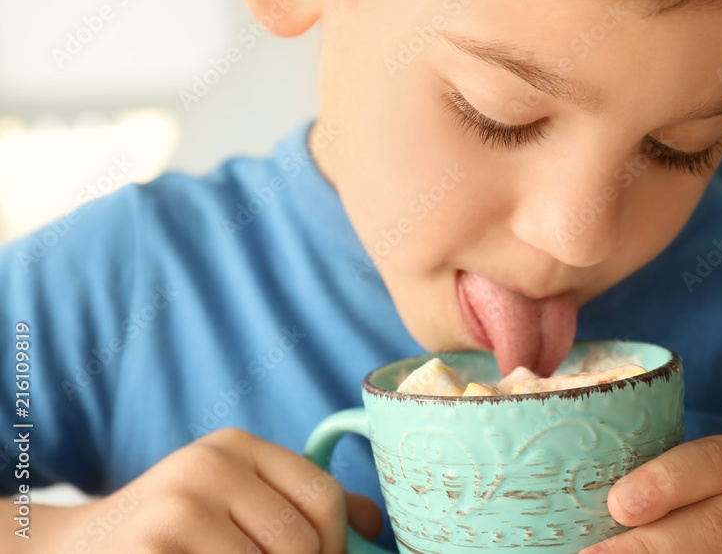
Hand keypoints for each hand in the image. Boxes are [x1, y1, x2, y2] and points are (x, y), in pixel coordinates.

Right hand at [10, 427, 380, 552]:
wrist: (78, 549)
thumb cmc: (176, 530)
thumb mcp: (236, 497)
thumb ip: (300, 503)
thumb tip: (374, 525)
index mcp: (238, 447)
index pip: (323, 496)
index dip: (337, 545)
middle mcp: (210, 465)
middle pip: (301, 541)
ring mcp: (178, 506)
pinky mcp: (154, 545)